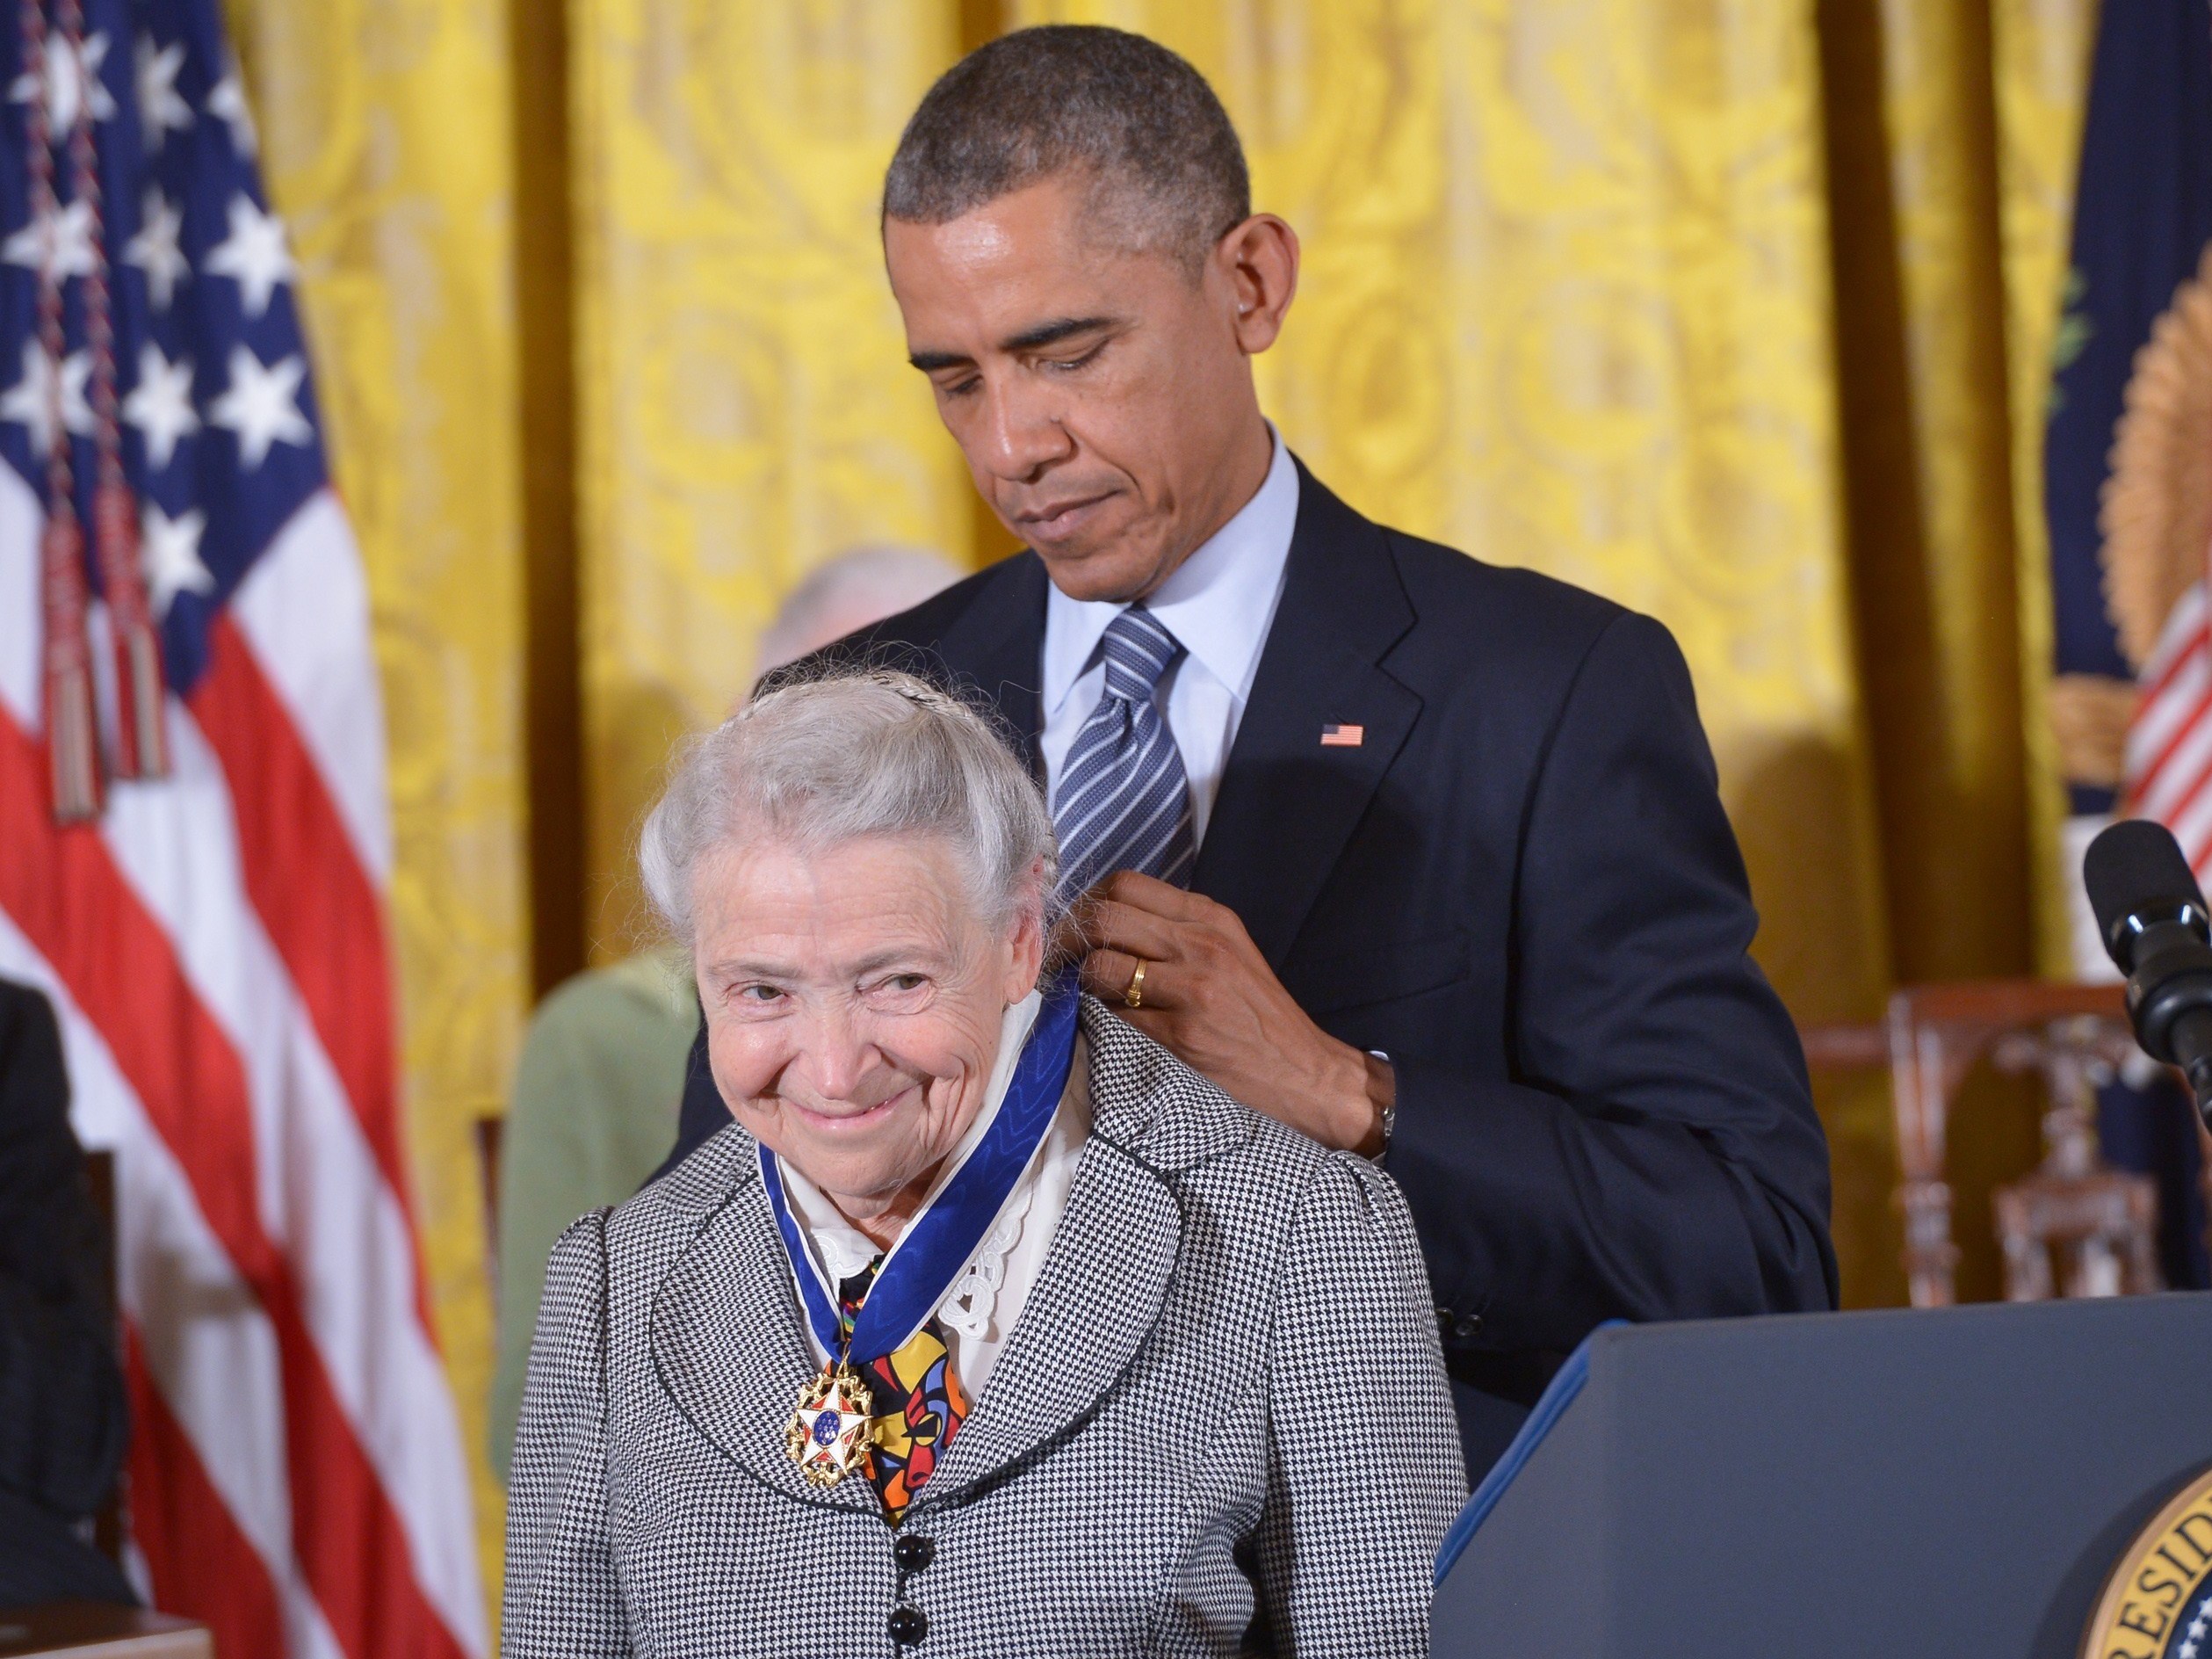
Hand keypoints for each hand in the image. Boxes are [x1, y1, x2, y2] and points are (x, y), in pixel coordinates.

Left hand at [1055, 871, 1392, 1154]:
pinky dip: (1098, 1017)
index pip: (1126, 885)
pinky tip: (1100, 1024)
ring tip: (1078, 995)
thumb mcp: (1229, 953)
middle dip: (1068, 938)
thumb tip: (1106, 925)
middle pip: (1106, 916)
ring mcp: (1192, 989)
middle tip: (1057, 961)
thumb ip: (1177, 932)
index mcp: (1210, 918)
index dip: (1087, 903)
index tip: (1074, 927)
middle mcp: (1201, 944)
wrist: (1306, 1072)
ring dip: (1078, 981)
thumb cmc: (1259, 1016)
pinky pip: (1114, 1015)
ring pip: (1102, 965)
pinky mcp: (1182, 1034)